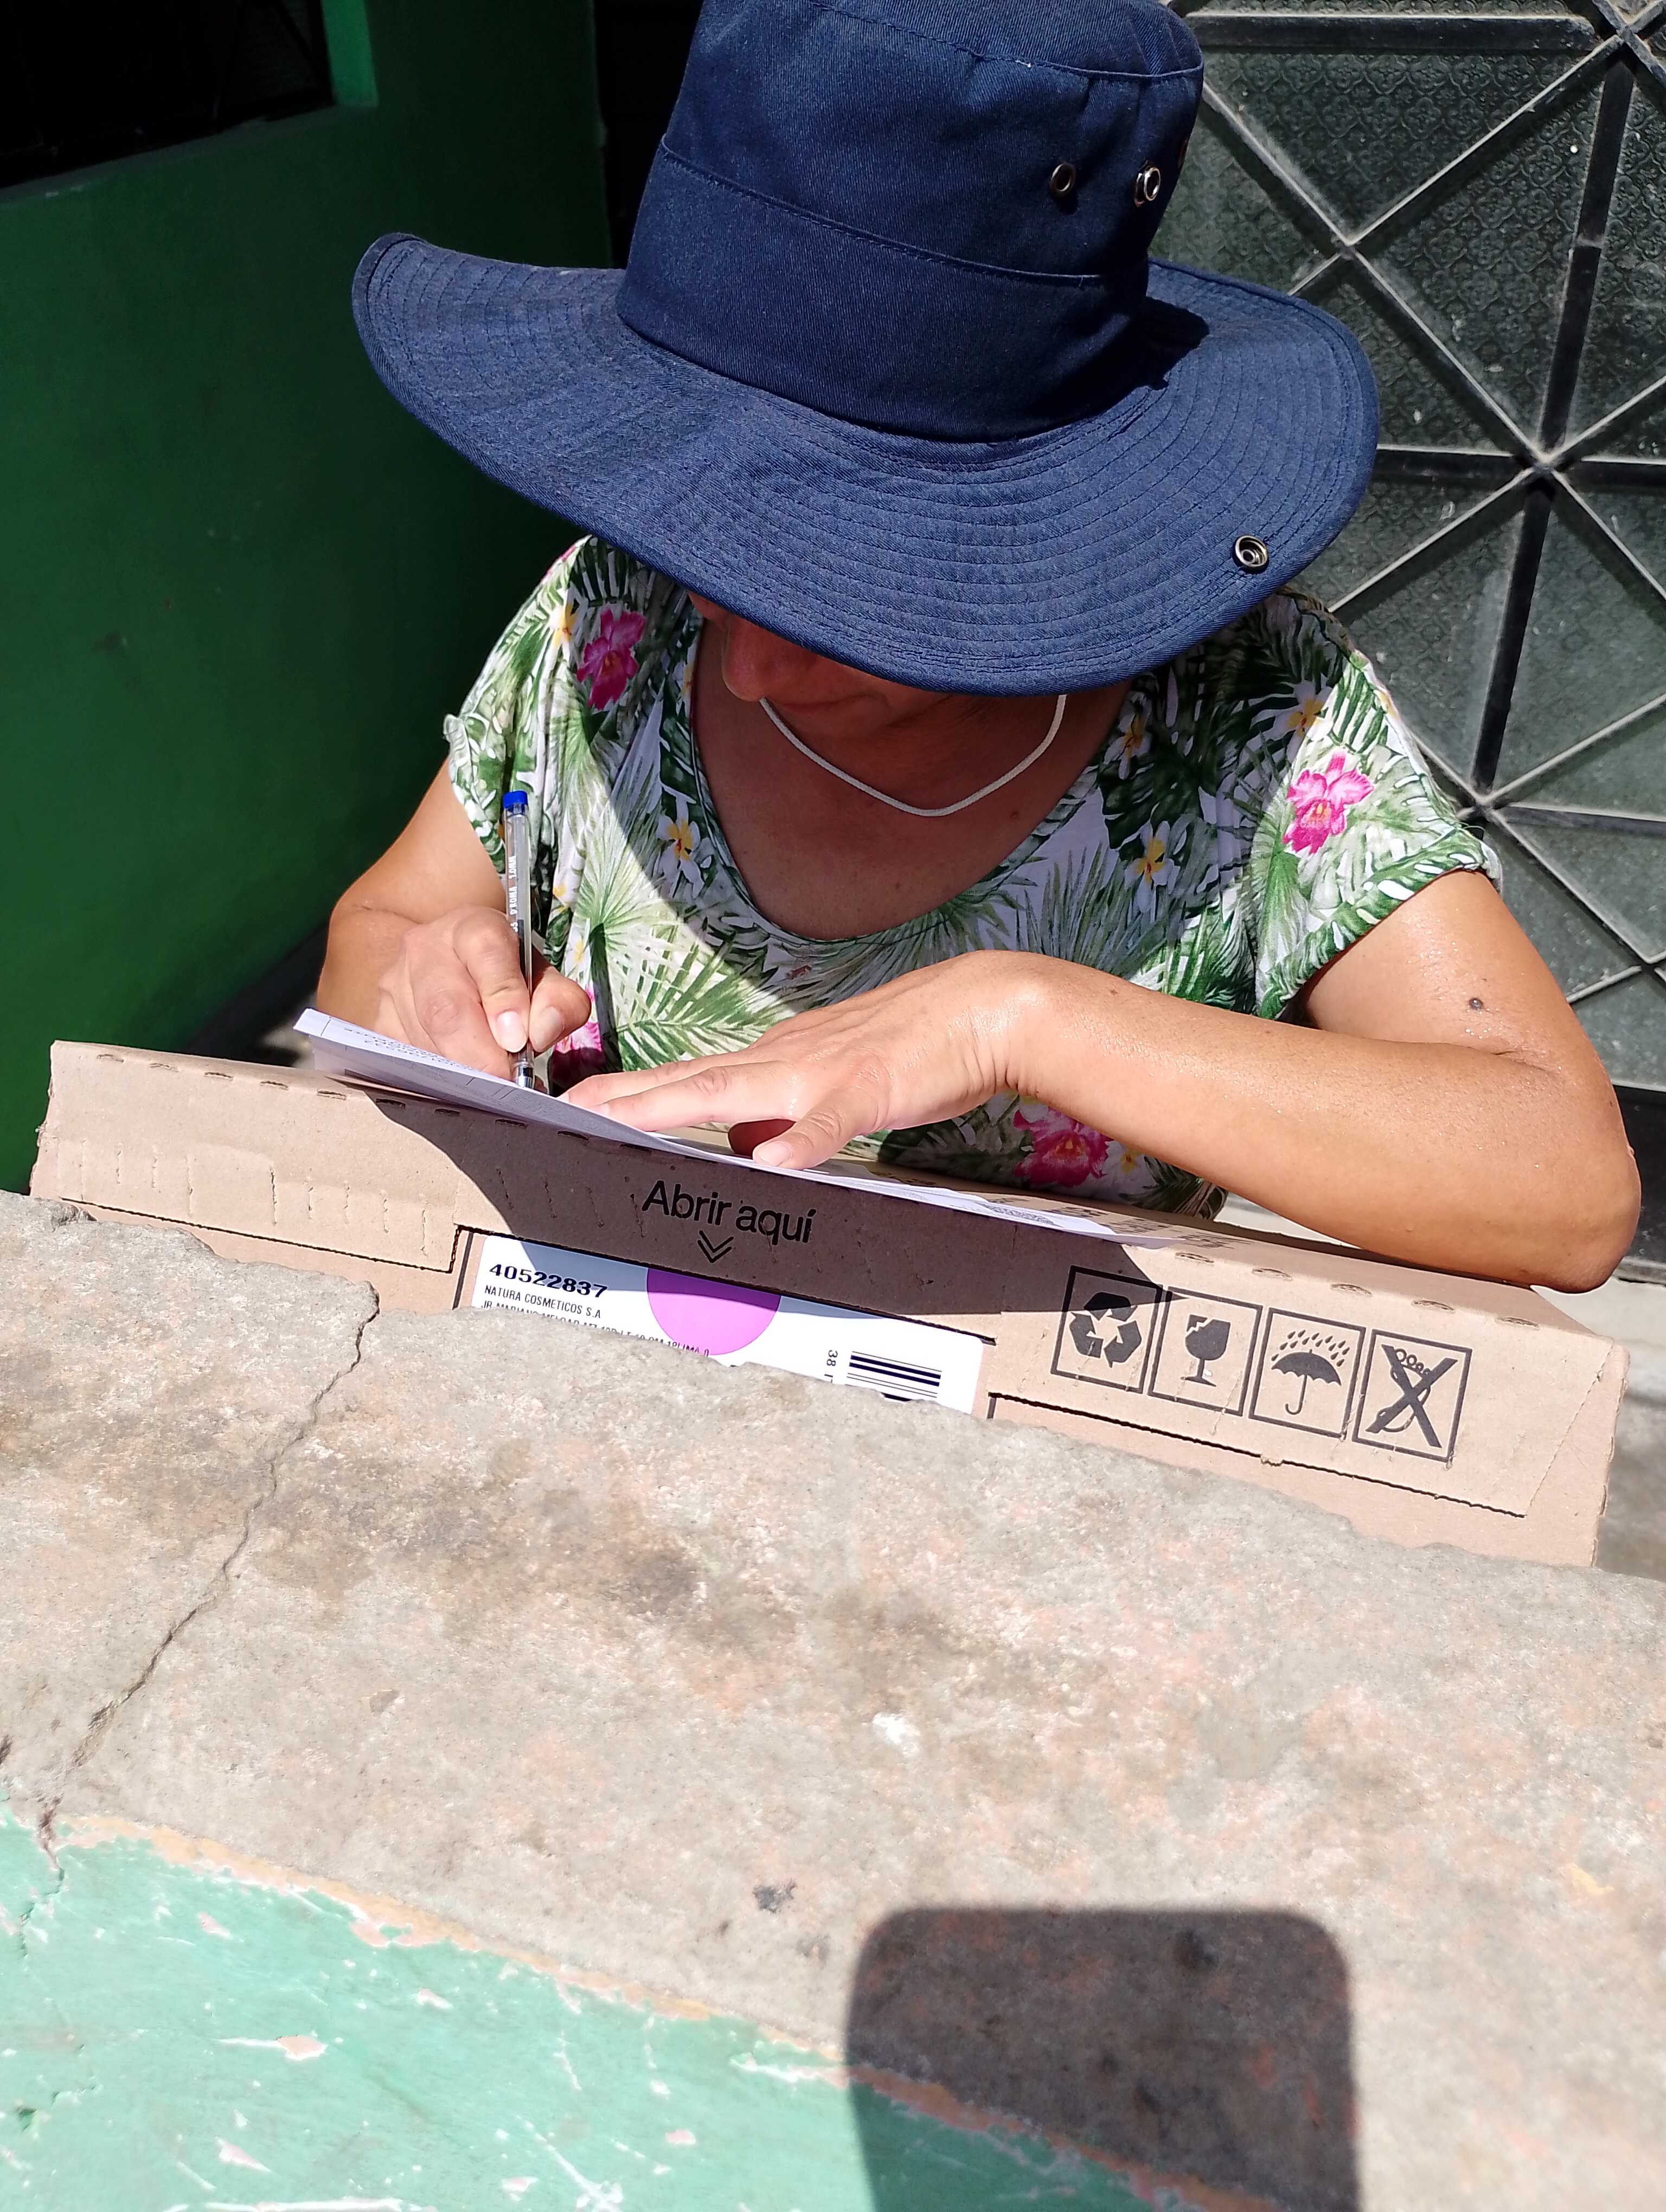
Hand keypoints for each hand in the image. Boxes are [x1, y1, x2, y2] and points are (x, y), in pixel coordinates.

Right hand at [373, 904, 591, 1077]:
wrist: (450, 969)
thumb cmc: (506, 979)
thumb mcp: (543, 980)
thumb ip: (559, 1002)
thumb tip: (541, 1032)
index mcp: (472, 927)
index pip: (486, 952)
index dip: (503, 997)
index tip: (518, 1040)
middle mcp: (424, 948)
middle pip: (445, 1008)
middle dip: (479, 1054)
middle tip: (507, 1082)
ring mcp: (394, 985)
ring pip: (424, 1039)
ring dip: (461, 1070)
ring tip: (489, 1081)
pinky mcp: (378, 1021)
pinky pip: (407, 1060)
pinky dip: (437, 1079)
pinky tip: (459, 1081)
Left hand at [566, 951, 1048, 1167]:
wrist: (981, 1009)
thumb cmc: (912, 1047)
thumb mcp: (833, 1082)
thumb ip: (786, 1112)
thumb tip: (750, 1146)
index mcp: (775, 1062)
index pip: (687, 1079)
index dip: (627, 1094)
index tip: (572, 1106)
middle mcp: (784, 1061)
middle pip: (688, 1081)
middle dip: (621, 1099)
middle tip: (560, 1112)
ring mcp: (824, 1074)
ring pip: (737, 1091)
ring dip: (675, 1107)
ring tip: (620, 1124)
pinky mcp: (873, 1088)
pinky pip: (833, 1119)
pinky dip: (803, 1140)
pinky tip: (775, 1162)